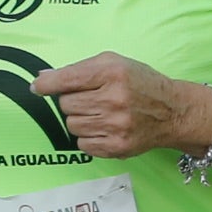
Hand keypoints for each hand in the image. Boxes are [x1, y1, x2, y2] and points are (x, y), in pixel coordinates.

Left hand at [32, 54, 195, 158]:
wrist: (174, 112)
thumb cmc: (141, 84)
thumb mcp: (114, 64)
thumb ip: (79, 69)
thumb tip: (43, 79)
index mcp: (112, 73)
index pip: (67, 79)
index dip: (47, 85)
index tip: (37, 88)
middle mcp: (114, 99)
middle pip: (66, 105)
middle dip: (73, 101)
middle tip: (92, 99)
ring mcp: (116, 126)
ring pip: (72, 125)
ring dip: (80, 119)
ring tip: (100, 114)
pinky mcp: (117, 147)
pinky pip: (83, 144)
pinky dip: (88, 137)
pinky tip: (104, 128)